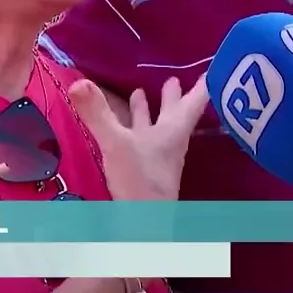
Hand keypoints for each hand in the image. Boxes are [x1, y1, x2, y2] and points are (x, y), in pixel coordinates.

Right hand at [69, 75, 208, 200]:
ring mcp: (159, 156)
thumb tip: (79, 82)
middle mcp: (171, 140)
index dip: (205, 82)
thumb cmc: (141, 180)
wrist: (144, 226)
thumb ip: (98, 114)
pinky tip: (124, 125)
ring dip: (153, 110)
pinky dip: (137, 127)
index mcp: (174, 129)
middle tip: (174, 78)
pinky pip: (144, 140)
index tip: (214, 67)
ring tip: (143, 91)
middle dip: (174, 95)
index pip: (196, 99)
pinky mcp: (146, 169)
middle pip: (176, 112)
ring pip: (158, 126)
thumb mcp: (117, 143)